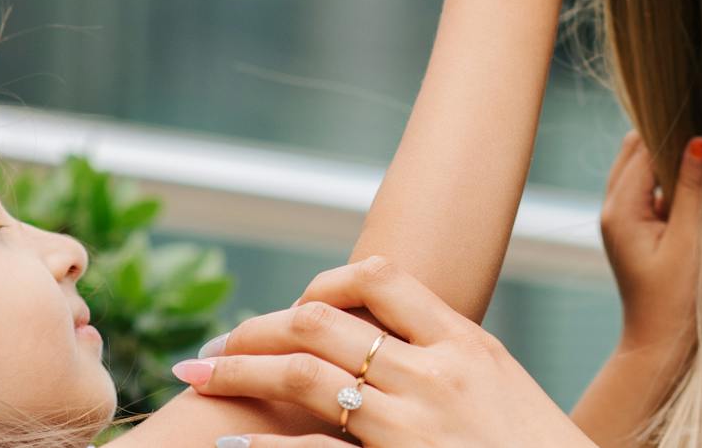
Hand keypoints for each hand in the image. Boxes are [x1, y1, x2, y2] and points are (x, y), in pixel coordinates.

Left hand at [181, 257, 593, 447]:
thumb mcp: (503, 391)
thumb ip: (452, 363)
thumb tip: (392, 347)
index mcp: (468, 343)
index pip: (382, 278)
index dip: (325, 283)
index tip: (295, 307)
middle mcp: (437, 373)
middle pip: (325, 319)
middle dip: (260, 327)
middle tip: (218, 344)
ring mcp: (414, 423)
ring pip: (306, 375)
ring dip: (240, 370)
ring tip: (198, 374)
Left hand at [600, 131, 701, 363]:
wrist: (662, 347)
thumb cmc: (677, 301)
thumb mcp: (691, 242)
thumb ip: (694, 189)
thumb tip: (699, 140)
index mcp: (620, 210)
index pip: (644, 148)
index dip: (675, 134)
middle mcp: (613, 208)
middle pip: (636, 150)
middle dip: (670, 140)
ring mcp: (623, 218)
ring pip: (643, 167)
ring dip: (672, 162)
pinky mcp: (637, 228)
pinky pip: (651, 188)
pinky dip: (671, 182)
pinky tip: (698, 188)